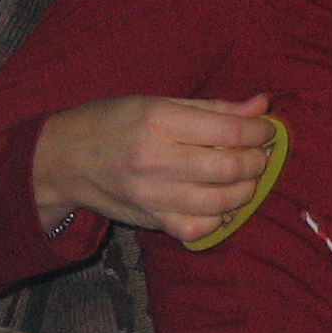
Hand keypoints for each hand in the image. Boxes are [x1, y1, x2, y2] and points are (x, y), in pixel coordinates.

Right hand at [32, 93, 274, 242]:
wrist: (64, 159)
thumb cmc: (113, 122)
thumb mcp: (158, 103)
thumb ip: (213, 107)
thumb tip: (262, 105)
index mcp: (158, 121)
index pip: (227, 132)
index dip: (259, 132)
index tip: (267, 130)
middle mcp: (155, 160)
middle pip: (229, 169)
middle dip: (258, 161)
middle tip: (261, 154)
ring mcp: (153, 195)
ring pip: (220, 202)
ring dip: (246, 190)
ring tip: (247, 177)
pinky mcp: (151, 220)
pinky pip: (198, 229)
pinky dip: (219, 219)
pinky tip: (222, 204)